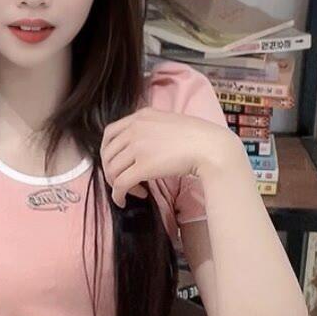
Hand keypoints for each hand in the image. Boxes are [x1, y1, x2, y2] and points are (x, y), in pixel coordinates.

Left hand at [100, 105, 233, 207]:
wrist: (210, 146)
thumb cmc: (197, 136)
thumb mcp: (168, 122)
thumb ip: (151, 128)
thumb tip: (141, 147)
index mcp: (141, 116)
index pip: (109, 133)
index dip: (106, 151)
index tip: (114, 162)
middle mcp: (135, 129)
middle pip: (107, 153)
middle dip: (110, 170)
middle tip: (121, 181)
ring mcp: (137, 147)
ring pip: (112, 170)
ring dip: (117, 184)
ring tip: (133, 190)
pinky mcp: (143, 166)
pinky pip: (120, 184)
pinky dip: (118, 195)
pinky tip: (124, 200)